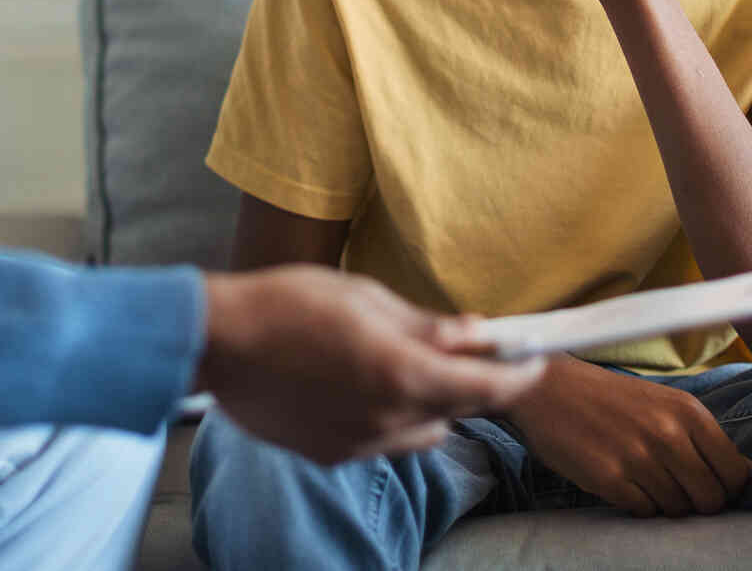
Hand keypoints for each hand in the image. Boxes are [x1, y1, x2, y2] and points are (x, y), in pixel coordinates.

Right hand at [196, 266, 546, 463]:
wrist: (218, 343)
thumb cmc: (289, 304)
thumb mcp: (366, 297)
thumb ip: (425, 325)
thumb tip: (473, 337)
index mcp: (402, 373)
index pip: (487, 389)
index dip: (519, 376)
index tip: (534, 361)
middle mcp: (387, 420)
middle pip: (456, 411)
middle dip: (466, 383)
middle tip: (456, 349)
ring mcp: (358, 444)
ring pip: (420, 432)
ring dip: (426, 403)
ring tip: (398, 364)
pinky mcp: (330, 455)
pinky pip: (380, 441)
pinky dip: (386, 416)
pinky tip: (358, 383)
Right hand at [506, 355, 751, 517]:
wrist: (546, 387)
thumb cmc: (610, 398)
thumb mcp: (664, 403)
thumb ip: (701, 437)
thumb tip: (744, 474)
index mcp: (688, 412)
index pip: (737, 473)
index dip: (729, 490)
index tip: (712, 487)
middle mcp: (668, 433)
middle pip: (712, 499)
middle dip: (699, 504)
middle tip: (677, 491)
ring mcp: (638, 457)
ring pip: (677, 509)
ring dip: (664, 503)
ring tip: (643, 479)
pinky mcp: (609, 478)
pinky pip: (643, 512)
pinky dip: (637, 505)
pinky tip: (623, 482)